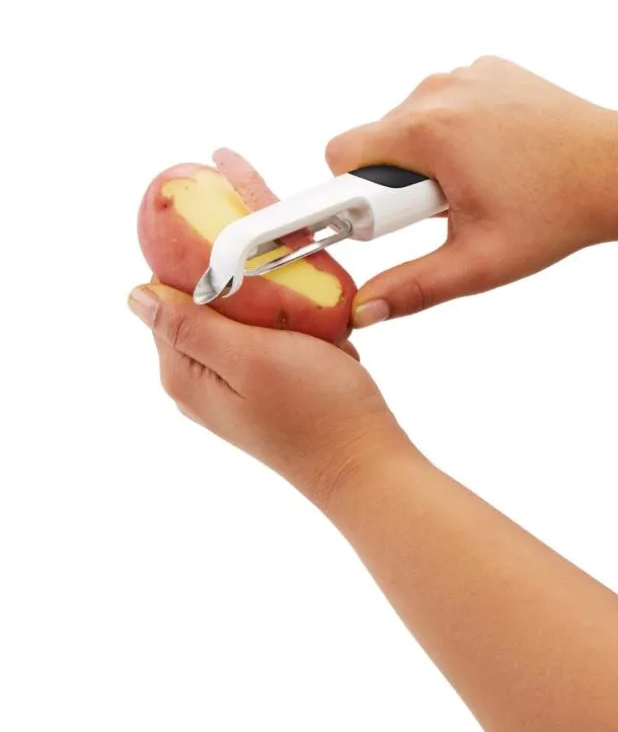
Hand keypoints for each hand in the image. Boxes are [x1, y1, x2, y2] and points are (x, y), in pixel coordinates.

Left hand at [127, 282, 407, 501]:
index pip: (166, 298)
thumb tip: (137, 296)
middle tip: (290, 310)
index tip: (246, 269)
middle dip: (248, 296)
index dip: (202, 272)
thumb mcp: (250, 356)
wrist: (364, 463)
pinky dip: (295, 337)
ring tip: (310, 335)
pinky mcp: (263, 394)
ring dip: (279, 317)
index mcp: (184, 373)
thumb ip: (190, 326)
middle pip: (204, 309)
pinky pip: (270, 344)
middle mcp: (200, 384)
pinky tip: (319, 352)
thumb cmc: (316, 410)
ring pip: (244, 323)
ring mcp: (231, 391)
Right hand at [325, 55, 617, 326]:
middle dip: (398, 182)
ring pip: (408, 123)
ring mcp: (467, 74)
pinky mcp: (487, 71)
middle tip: (450, 207)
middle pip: (377, 141)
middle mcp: (441, 90)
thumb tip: (362, 311)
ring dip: (426, 158)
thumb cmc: (556, 214)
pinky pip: (442, 105)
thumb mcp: (477, 263)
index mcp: (428, 130)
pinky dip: (453, 133)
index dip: (362, 197)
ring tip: (477, 184)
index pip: (343, 157)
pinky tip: (493, 158)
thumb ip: (411, 288)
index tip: (403, 217)